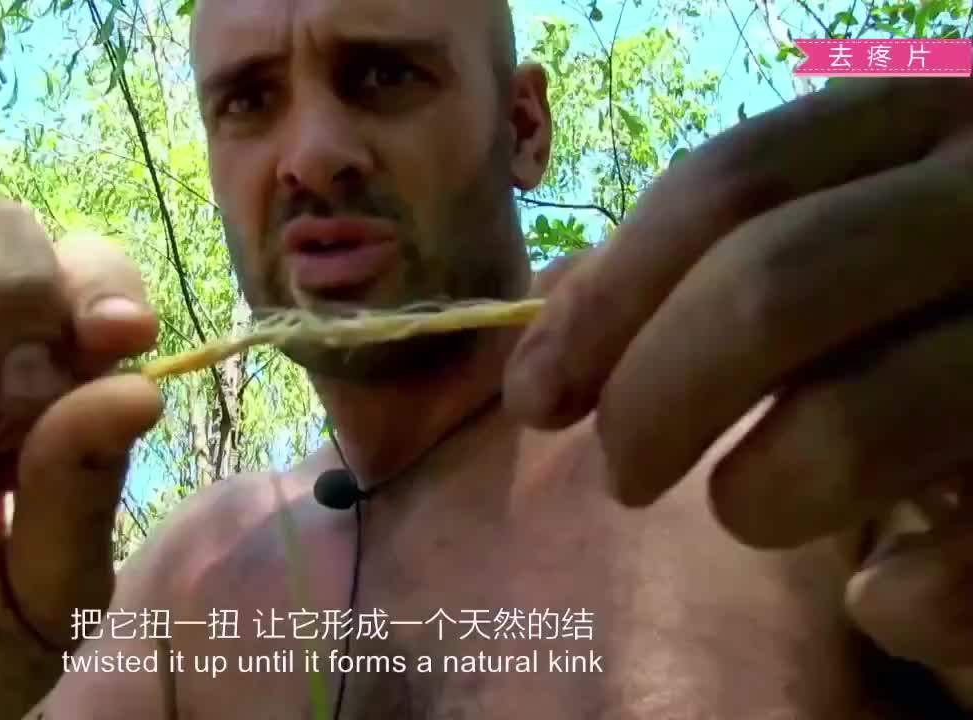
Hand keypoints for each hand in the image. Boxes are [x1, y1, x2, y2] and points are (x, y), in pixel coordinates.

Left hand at [504, 78, 972, 693]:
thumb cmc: (933, 313)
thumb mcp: (847, 244)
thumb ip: (718, 262)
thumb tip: (547, 346)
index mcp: (927, 124)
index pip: (732, 180)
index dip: (609, 296)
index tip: (536, 392)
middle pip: (772, 284)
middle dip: (654, 398)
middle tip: (623, 473)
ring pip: (852, 421)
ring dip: (758, 495)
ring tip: (749, 509)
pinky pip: (963, 560)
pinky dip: (899, 599)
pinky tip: (881, 598)